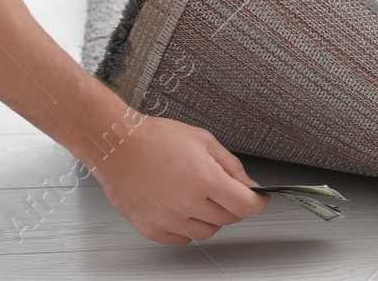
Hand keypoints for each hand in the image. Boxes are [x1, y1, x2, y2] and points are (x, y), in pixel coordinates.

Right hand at [85, 111, 267, 244]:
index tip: (261, 199)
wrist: (116, 145)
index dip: (258, 203)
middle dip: (234, 205)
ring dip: (211, 217)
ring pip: (206, 232)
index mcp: (203, 177)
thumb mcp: (203, 140)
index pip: (245, 205)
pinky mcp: (151, 229)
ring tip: (199, 195)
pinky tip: (182, 207)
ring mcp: (167, 219)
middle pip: (228, 219)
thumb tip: (249, 185)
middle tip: (226, 190)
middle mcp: (186, 202)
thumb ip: (231, 166)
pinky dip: (188, 227)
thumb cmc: (155, 138)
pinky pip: (182, 238)